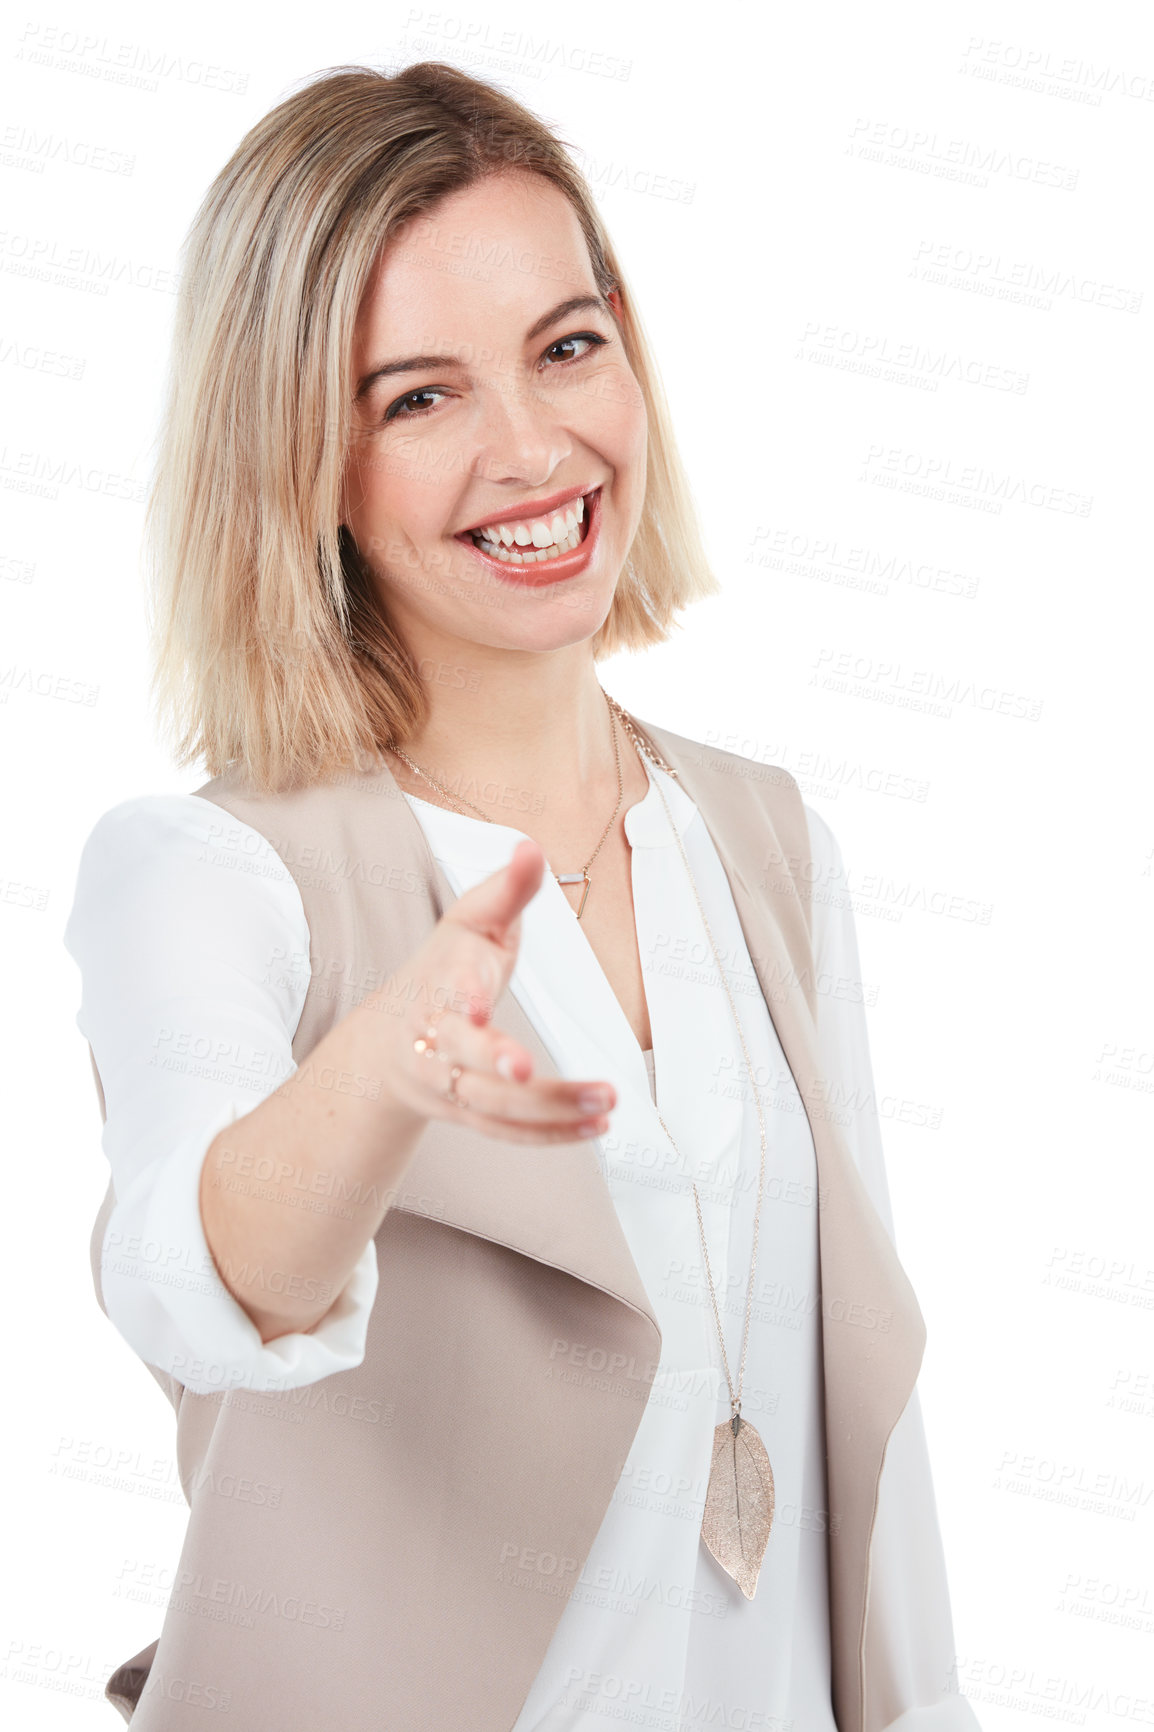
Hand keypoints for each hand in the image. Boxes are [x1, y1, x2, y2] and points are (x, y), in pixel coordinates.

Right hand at [378, 838, 616, 1143]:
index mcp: (437, 982)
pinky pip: (508, 1132)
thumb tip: (532, 846)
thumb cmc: (444, 967)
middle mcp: (435, 1038)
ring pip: (493, 1104)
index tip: (479, 1006)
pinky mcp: (468, 1113)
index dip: (462, 997)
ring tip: (606, 1101)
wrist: (389, 1039)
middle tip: (528, 1070)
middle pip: (462, 1056)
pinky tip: (596, 1127)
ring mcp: (449, 1081)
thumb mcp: (471, 921)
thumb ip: (505, 890)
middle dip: (496, 1062)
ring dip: (548, 1107)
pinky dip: (551, 1135)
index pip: (446, 991)